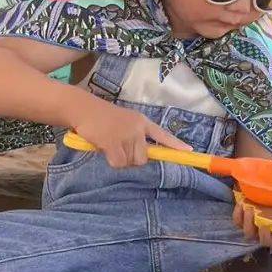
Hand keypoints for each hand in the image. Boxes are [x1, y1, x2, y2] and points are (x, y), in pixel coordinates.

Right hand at [73, 95, 192, 168]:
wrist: (82, 108)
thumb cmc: (101, 117)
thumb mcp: (123, 122)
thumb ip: (135, 136)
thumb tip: (141, 157)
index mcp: (141, 121)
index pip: (162, 134)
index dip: (175, 145)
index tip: (189, 152)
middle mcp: (137, 128)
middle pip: (144, 157)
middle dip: (132, 159)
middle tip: (118, 150)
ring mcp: (126, 135)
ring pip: (130, 162)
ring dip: (120, 160)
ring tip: (109, 146)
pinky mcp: (114, 142)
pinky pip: (119, 163)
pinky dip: (111, 160)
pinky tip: (104, 148)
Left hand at [232, 190, 271, 249]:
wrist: (269, 184)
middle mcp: (271, 234)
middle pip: (267, 242)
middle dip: (264, 233)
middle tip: (262, 219)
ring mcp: (256, 229)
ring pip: (250, 235)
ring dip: (248, 224)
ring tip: (250, 208)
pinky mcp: (243, 221)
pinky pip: (237, 223)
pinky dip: (238, 215)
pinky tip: (242, 204)